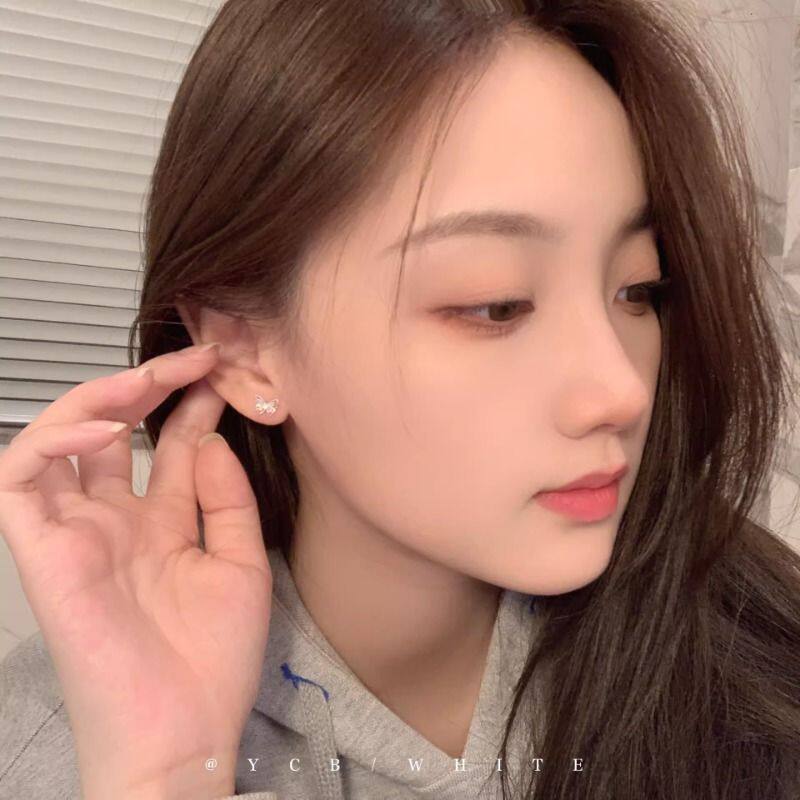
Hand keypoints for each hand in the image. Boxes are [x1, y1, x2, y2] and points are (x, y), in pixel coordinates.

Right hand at [0, 343, 271, 798]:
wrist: (183, 730)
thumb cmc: (212, 658)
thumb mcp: (238, 562)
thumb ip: (223, 497)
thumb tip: (208, 436)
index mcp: (159, 524)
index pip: (170, 444)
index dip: (193, 403)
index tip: (226, 370)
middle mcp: (114, 520)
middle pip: (113, 432)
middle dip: (149, 386)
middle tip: (194, 358)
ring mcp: (76, 532)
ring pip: (59, 441)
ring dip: (99, 399)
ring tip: (150, 378)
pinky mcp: (42, 551)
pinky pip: (21, 479)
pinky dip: (54, 440)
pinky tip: (104, 424)